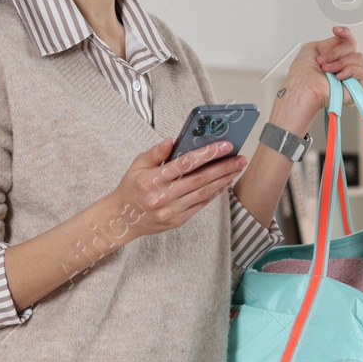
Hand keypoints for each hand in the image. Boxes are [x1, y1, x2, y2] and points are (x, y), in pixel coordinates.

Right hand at [101, 138, 246, 241]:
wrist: (122, 219)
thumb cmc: (131, 188)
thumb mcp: (137, 165)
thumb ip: (155, 153)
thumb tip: (171, 141)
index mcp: (152, 180)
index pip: (184, 164)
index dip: (207, 154)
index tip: (225, 146)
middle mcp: (162, 197)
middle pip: (199, 180)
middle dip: (223, 167)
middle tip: (240, 158)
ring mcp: (171, 211)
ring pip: (203, 194)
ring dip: (223, 180)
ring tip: (236, 169)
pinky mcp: (177, 221)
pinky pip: (200, 205)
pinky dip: (214, 194)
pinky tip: (224, 183)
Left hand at [277, 26, 362, 119]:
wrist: (303, 89)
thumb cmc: (302, 74)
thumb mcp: (312, 48)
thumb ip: (329, 42)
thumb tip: (341, 40)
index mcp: (334, 56)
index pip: (347, 40)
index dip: (345, 33)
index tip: (335, 30)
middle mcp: (343, 64)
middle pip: (353, 46)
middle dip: (337, 52)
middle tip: (322, 61)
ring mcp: (351, 75)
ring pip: (359, 58)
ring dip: (340, 63)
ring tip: (327, 71)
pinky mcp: (357, 87)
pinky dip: (350, 71)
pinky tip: (338, 77)